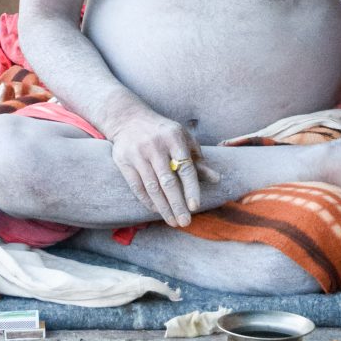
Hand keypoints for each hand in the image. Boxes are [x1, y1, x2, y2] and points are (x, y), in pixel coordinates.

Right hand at [106, 113, 214, 228]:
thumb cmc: (163, 132)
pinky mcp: (123, 161)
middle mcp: (155, 146)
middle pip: (168, 181)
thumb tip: (217, 179)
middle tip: (185, 222)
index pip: (185, 167)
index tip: (195, 206)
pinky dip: (147, 201)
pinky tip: (157, 210)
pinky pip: (137, 186)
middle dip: (177, 204)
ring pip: (152, 187)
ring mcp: (138, 153)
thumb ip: (198, 161)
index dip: (191, 188)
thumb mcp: (183, 139)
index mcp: (174, 138)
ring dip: (163, 207)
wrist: (128, 118)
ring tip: (172, 221)